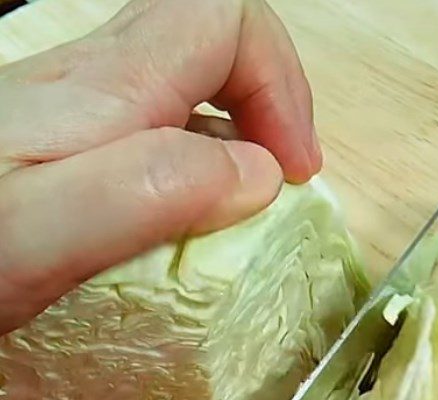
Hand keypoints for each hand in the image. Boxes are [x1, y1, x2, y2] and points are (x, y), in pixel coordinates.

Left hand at [0, 0, 321, 332]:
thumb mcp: (41, 235)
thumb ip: (149, 192)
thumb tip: (255, 174)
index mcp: (103, 93)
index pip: (223, 21)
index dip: (279, 83)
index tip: (292, 171)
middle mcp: (94, 90)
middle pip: (212, 48)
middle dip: (270, 111)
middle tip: (283, 190)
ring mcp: (79, 120)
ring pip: (188, 95)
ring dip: (240, 146)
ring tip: (250, 217)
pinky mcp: (68, 153)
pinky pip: (157, 139)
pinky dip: (199, 175)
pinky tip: (191, 228)